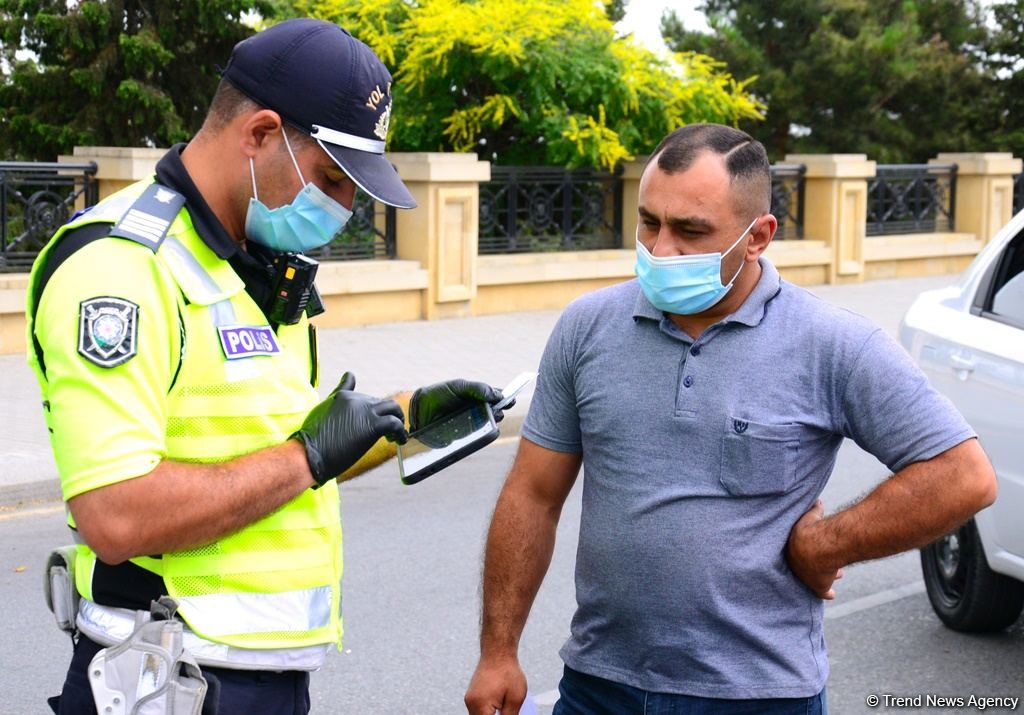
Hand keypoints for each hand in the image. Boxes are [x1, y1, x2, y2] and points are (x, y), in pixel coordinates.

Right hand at [293, 372, 407, 486]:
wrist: (310, 454)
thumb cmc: (311, 442)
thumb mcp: (320, 415)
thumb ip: (332, 405)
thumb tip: (339, 407)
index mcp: (341, 397)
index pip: (359, 390)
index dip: (369, 402)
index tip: (374, 412)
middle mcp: (355, 400)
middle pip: (379, 402)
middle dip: (385, 415)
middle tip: (387, 431)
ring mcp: (365, 411)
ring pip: (393, 408)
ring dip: (398, 419)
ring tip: (397, 434)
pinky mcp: (373, 426)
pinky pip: (395, 424)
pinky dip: (400, 432)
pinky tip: (399, 440)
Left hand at [409, 378, 505, 431]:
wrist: (419, 409)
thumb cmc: (439, 394)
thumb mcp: (459, 386)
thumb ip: (477, 388)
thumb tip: (496, 394)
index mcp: (477, 397)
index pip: (496, 399)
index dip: (505, 399)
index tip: (510, 400)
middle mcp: (477, 412)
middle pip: (495, 414)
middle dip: (499, 412)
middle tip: (496, 410)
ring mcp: (471, 425)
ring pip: (488, 426)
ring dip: (491, 423)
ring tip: (490, 418)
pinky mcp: (464, 438)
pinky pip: (476, 438)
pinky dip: (480, 435)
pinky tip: (480, 430)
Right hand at [465, 655, 527, 714]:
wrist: (498, 652)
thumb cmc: (508, 672)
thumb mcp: (515, 699)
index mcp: (480, 706)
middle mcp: (471, 704)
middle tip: (507, 711)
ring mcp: (470, 700)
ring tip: (504, 708)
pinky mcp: (472, 696)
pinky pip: (478, 712)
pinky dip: (488, 714)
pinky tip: (499, 709)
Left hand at [785, 499, 844, 598]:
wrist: (814, 546)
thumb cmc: (811, 529)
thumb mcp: (812, 515)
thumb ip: (815, 510)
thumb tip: (818, 500)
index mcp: (793, 547)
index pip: (799, 549)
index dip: (809, 547)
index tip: (816, 546)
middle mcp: (797, 564)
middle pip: (808, 564)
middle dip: (817, 561)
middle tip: (826, 561)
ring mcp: (807, 576)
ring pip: (817, 577)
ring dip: (828, 574)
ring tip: (839, 573)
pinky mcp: (818, 586)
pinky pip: (822, 592)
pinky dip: (827, 593)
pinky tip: (831, 594)